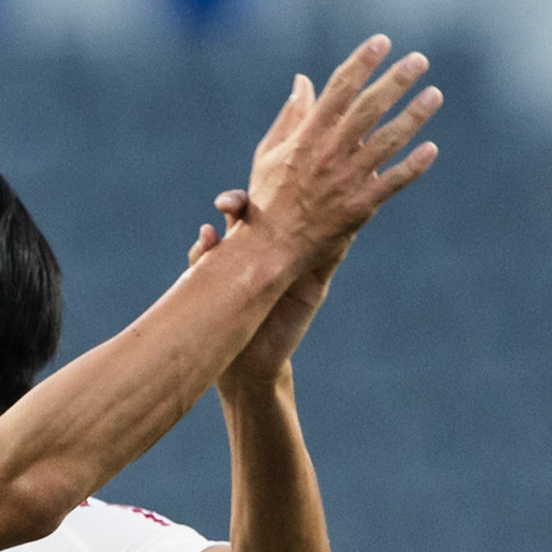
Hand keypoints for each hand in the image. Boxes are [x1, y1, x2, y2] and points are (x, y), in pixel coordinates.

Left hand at [188, 188, 343, 388]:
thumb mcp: (206, 286)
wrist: (244, 362)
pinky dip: (343, 231)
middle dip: (268, 198)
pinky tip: (349, 211)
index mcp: (243, 244)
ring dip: (314, 204)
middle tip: (253, 202)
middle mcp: (273, 246)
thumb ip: (202, 259)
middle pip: (278, 210)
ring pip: (312, 223)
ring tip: (310, 189)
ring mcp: (298, 260)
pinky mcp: (317, 279)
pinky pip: (335, 251)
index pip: (242, 212)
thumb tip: (206, 233)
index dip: (235, 202)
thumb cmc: (220, 320)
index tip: (223, 205)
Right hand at [240, 36, 441, 275]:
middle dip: (396, 80)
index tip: (381, 42)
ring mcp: (346, 180)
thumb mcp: (269, 153)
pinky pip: (393, 182)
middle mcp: (328, 155)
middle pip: (369, 108)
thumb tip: (302, 81)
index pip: (338, 90)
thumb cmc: (268, 198)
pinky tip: (431, 149)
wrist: (270, 249)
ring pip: (388, 141)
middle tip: (419, 60)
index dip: (361, 63)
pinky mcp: (360, 206)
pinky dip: (412, 166)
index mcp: (306, 138)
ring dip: (414, 115)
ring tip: (434, 94)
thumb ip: (290, 116)